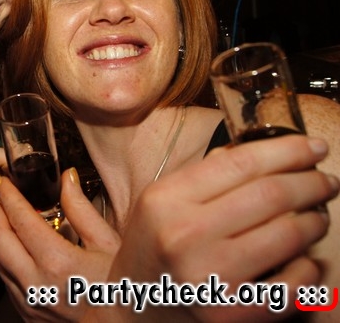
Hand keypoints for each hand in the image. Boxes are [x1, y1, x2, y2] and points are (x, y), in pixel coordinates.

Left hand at [0, 167, 119, 320]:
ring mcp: (29, 302)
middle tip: (7, 202)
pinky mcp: (27, 314)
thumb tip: (67, 178)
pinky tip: (25, 252)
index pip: (19, 219)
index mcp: (58, 262)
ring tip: (15, 224)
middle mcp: (37, 284)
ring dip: (1, 237)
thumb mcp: (108, 244)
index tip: (7, 183)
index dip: (9, 196)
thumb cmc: (122, 289)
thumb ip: (81, 209)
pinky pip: (6, 281)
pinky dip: (8, 260)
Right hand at [93, 134, 337, 321]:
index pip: (241, 162)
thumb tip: (267, 152)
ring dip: (315, 221)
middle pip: (271, 194)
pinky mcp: (232, 313)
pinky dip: (309, 267)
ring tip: (317, 216)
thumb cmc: (153, 250)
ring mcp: (210, 277)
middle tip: (325, 182)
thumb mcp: (160, 203)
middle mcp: (184, 236)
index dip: (287, 151)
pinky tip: (303, 259)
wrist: (133, 310)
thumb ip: (205, 176)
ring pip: (289, 234)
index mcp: (165, 201)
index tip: (313, 147)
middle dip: (311, 183)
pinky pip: (295, 282)